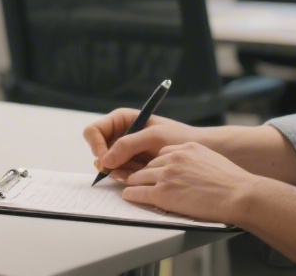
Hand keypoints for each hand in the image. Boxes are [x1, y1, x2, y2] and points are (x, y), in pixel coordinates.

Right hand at [83, 108, 201, 181]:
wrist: (202, 149)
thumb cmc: (179, 137)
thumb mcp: (153, 136)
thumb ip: (127, 145)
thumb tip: (104, 161)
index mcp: (121, 119)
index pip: (94, 131)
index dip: (96, 145)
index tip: (106, 160)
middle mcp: (120, 133)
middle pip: (98, 149)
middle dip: (108, 162)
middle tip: (123, 171)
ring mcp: (125, 150)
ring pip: (108, 164)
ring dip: (119, 171)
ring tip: (138, 172)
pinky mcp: (131, 165)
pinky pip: (119, 173)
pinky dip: (126, 177)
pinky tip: (140, 176)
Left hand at [122, 142, 259, 224]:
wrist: (238, 195)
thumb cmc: (232, 182)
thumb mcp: (212, 160)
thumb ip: (196, 160)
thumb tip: (191, 169)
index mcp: (186, 148)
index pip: (163, 153)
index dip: (157, 164)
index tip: (153, 169)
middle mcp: (174, 158)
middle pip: (149, 165)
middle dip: (143, 173)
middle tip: (135, 178)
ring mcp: (167, 175)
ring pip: (140, 177)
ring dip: (134, 182)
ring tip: (130, 186)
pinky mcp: (163, 193)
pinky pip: (139, 192)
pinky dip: (132, 194)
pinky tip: (128, 195)